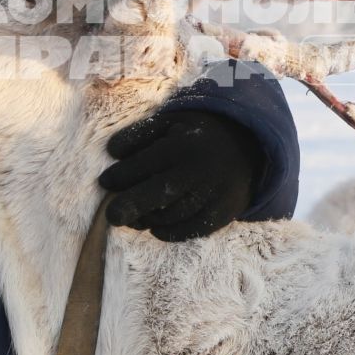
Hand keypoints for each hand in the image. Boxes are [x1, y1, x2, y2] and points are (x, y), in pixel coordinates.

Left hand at [97, 111, 261, 241]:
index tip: (105, 182)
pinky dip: (169, 232)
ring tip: (133, 219)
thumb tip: (112, 151)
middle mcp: (198, 170)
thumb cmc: (197, 134)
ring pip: (171, 215)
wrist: (248, 146)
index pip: (143, 164)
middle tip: (111, 216)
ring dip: (147, 220)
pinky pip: (190, 229)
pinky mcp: (222, 212)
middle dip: (129, 207)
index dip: (120, 176)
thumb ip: (140, 134)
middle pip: (157, 194)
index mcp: (182, 145)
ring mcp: (213, 193)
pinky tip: (155, 228)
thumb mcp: (171, 122)